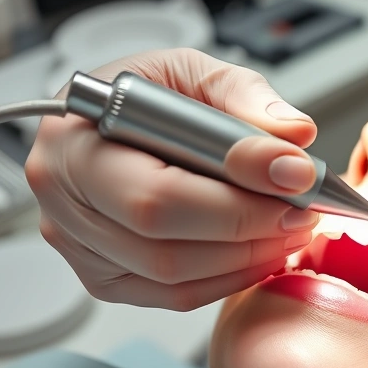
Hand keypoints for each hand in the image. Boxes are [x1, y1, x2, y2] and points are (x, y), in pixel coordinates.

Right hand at [26, 48, 319, 310]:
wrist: (113, 118)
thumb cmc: (145, 94)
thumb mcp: (192, 71)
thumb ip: (244, 98)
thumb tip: (293, 139)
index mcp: (72, 142)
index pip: (156, 194)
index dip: (234, 199)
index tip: (297, 180)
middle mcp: (63, 201)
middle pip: (163, 246)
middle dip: (249, 231)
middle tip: (304, 211)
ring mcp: (78, 247)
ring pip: (172, 277)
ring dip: (247, 258)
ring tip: (292, 227)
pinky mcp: (103, 277)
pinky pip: (172, 295)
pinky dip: (228, 277)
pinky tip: (263, 250)